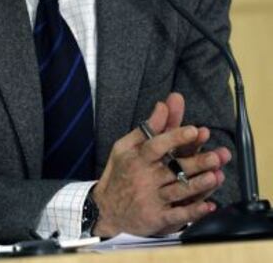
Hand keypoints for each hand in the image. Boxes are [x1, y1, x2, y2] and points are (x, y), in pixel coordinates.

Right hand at [92, 93, 230, 236]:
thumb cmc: (119, 173)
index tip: (194, 130)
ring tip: (216, 176)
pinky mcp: (157, 218)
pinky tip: (209, 206)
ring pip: (179, 191)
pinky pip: (178, 216)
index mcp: (138, 158)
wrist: (107, 210)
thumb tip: (163, 105)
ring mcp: (152, 199)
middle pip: (174, 169)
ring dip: (199, 185)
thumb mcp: (126, 147)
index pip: (157, 145)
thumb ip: (148, 127)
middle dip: (197, 162)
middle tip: (216, 156)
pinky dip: (194, 212)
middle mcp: (145, 178)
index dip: (176, 137)